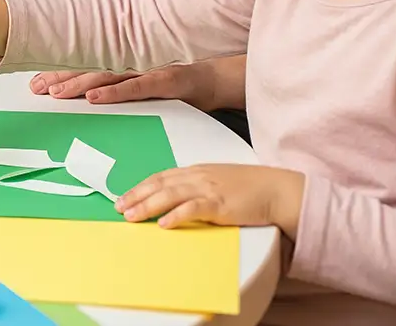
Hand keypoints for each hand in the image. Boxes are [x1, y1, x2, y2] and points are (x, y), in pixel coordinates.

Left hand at [29, 60, 220, 110]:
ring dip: (79, 84)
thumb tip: (88, 101)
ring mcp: (146, 71)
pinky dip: (115, 92)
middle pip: (88, 71)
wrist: (214, 80)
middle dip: (61, 79)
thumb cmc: (175, 87)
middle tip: (37, 88)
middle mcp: (129, 65)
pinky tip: (96, 98)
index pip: (84, 69)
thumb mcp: (141, 88)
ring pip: (106, 76)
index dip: (59, 74)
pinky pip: (136, 87)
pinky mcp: (164, 80)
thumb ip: (116, 91)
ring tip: (57, 92)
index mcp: (121, 67)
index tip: (35, 83)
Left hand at [116, 164, 303, 233]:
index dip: (140, 186)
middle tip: (118, 207)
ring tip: (132, 216)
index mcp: (196, 171)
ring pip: (170, 195)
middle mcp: (198, 177)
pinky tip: (163, 223)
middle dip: (136, 196)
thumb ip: (198, 186)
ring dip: (147, 205)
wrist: (277, 189)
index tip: (124, 196)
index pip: (161, 177)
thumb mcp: (218, 181)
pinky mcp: (220, 204)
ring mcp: (208, 189)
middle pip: (159, 184)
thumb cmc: (250, 187)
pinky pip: (193, 208)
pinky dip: (176, 216)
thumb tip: (177, 199)